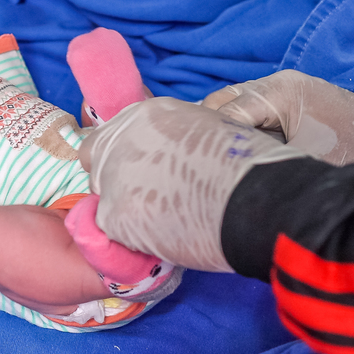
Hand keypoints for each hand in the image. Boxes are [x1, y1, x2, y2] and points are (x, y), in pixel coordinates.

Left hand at [81, 97, 305, 271]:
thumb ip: (175, 138)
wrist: (256, 200)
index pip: (112, 135)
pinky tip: (161, 239)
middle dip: (118, 182)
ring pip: (104, 198)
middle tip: (150, 202)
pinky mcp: (115, 213)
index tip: (141, 175)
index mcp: (147, 113)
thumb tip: (167, 157)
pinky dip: (132, 239)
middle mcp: (123, 137)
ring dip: (126, 212)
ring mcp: (115, 175)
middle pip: (97, 163)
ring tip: (164, 224)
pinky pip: (111, 231)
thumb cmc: (248, 168)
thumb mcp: (208, 130)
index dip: (124, 158)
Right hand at [202, 70, 353, 177]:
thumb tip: (228, 179)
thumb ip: (268, 165)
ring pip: (230, 103)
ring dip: (218, 130)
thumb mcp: (311, 164)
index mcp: (281, 92)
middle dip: (205, 131)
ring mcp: (279, 88)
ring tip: (206, 161)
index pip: (227, 113)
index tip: (192, 169)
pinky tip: (228, 154)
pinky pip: (246, 109)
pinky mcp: (284, 100)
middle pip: (221, 101)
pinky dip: (233, 128)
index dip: (207, 142)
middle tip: (192, 165)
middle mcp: (275, 83)